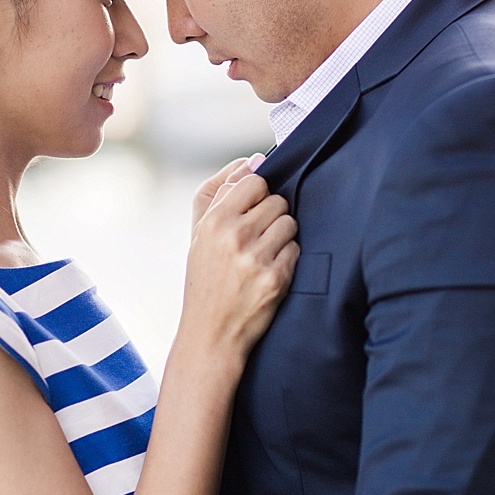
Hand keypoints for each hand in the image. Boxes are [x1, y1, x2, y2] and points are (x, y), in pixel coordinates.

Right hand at [183, 167, 298, 363]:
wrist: (210, 334)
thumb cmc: (206, 280)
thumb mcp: (198, 234)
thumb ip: (220, 191)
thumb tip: (254, 160)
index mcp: (213, 221)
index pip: (255, 181)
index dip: (258, 196)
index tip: (250, 215)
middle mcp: (234, 235)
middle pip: (278, 201)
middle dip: (271, 218)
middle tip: (256, 241)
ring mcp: (256, 257)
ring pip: (290, 223)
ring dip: (282, 238)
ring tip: (262, 256)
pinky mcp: (276, 278)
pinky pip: (296, 249)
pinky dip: (287, 260)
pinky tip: (270, 273)